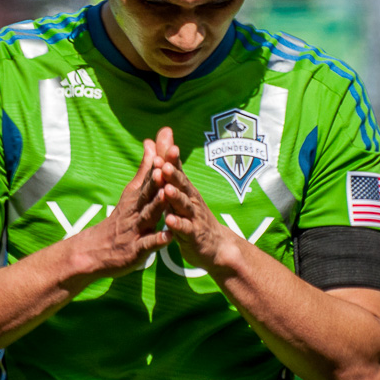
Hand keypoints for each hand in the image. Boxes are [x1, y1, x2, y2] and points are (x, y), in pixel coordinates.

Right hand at [75, 139, 170, 277]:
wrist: (95, 251)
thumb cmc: (120, 220)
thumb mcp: (131, 193)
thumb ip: (144, 169)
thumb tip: (151, 143)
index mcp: (137, 197)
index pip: (150, 178)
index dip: (160, 163)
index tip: (171, 146)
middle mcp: (136, 211)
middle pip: (147, 193)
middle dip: (158, 179)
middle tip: (166, 164)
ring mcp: (136, 230)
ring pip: (147, 216)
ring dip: (156, 205)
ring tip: (166, 194)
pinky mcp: (136, 250)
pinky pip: (147, 244)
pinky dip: (157, 240)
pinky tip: (169, 236)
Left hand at [153, 126, 232, 271]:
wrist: (215, 245)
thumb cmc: (193, 214)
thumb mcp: (181, 189)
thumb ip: (171, 163)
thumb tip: (164, 133)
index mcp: (184, 189)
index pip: (177, 170)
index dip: (171, 158)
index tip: (164, 144)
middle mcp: (190, 199)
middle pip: (181, 184)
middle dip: (173, 174)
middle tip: (164, 164)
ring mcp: (193, 217)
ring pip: (183, 205)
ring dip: (176, 197)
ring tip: (167, 189)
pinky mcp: (193, 235)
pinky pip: (184, 229)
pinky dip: (177, 225)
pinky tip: (169, 221)